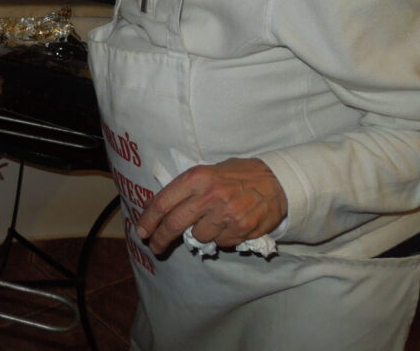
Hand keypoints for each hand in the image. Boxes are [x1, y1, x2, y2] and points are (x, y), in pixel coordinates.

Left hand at [136, 158, 286, 254]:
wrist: (277, 181)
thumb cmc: (238, 175)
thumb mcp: (209, 171)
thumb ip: (188, 188)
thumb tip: (164, 209)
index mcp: (196, 178)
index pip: (163, 202)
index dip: (148, 219)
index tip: (142, 231)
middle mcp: (208, 196)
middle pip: (173, 224)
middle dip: (160, 239)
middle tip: (155, 247)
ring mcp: (225, 215)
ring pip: (198, 237)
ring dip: (200, 234)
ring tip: (212, 222)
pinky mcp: (240, 230)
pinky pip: (220, 242)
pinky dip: (221, 237)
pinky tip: (229, 225)